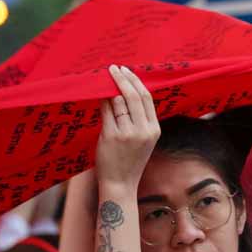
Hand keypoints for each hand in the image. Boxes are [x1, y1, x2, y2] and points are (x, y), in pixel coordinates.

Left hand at [96, 65, 160, 187]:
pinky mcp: (112, 136)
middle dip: (123, 79)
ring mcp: (128, 133)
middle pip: (134, 96)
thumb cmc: (129, 160)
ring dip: (110, 87)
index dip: (136, 82)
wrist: (120, 183)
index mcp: (154, 130)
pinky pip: (106, 111)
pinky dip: (101, 101)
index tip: (126, 71)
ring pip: (119, 101)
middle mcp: (144, 130)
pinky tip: (97, 94)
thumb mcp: (141, 140)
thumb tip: (122, 93)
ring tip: (102, 79)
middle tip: (113, 68)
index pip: (147, 99)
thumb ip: (137, 119)